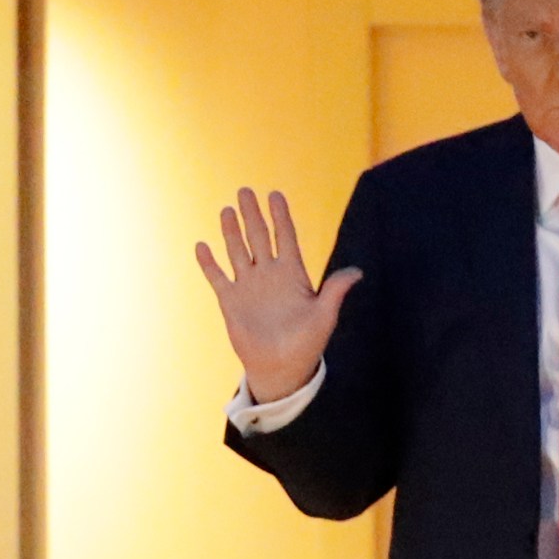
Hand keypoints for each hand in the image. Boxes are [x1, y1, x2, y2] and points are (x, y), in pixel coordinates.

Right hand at [196, 188, 361, 402]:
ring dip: (231, 232)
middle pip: (258, 237)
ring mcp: (249, 286)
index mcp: (292, 274)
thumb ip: (335, 291)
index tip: (275, 194)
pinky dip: (209, 263)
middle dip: (251, 214)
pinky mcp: (231, 302)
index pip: (285, 237)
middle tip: (245, 191)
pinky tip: (201, 246)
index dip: (280, 216)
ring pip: (237, 251)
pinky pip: (217, 278)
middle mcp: (269, 274)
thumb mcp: (324, 316)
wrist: (282, 368)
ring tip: (226, 210)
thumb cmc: (307, 343)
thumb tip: (357, 272)